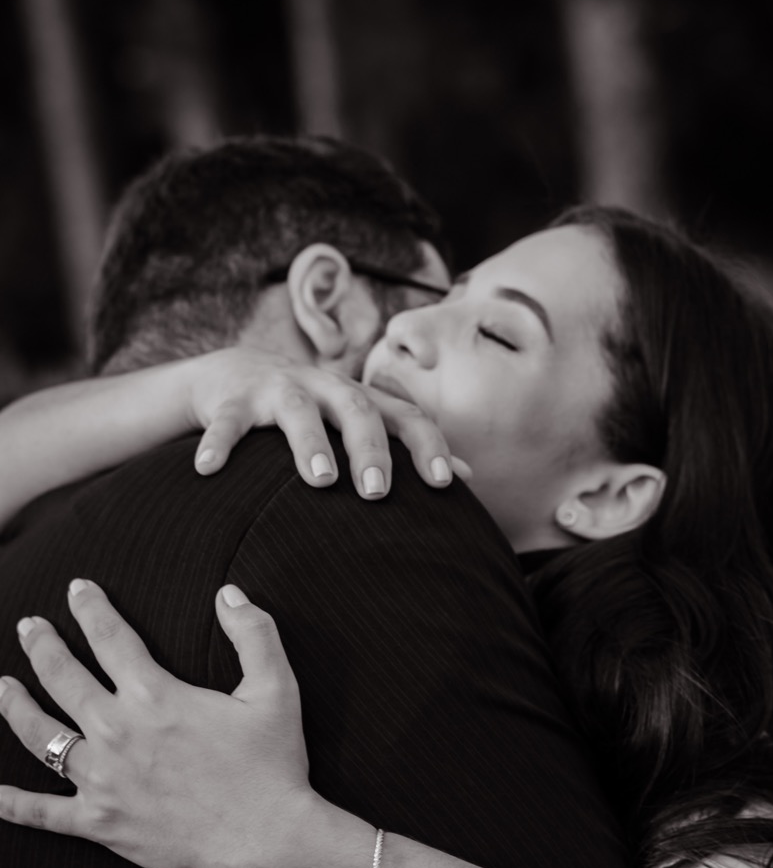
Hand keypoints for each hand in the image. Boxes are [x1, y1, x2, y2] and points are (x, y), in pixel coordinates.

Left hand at [0, 579, 316, 867]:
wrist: (266, 840)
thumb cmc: (272, 766)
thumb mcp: (276, 689)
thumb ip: (253, 633)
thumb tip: (228, 593)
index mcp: (155, 695)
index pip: (109, 637)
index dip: (90, 608)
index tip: (78, 589)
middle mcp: (118, 731)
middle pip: (63, 677)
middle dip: (42, 645)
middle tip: (29, 627)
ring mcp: (103, 779)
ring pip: (40, 736)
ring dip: (15, 707)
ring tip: (2, 688)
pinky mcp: (100, 822)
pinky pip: (43, 814)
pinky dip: (12, 805)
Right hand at [186, 346, 470, 499]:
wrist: (235, 375)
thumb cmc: (314, 413)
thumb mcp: (359, 425)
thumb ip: (407, 447)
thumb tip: (470, 479)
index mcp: (360, 400)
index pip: (406, 416)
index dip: (428, 445)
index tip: (446, 482)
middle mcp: (325, 388)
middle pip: (355, 409)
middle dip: (369, 449)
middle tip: (378, 492)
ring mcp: (277, 390)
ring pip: (297, 411)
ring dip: (309, 443)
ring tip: (319, 480)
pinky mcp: (232, 400)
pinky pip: (226, 423)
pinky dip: (218, 445)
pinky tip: (207, 471)